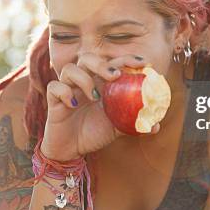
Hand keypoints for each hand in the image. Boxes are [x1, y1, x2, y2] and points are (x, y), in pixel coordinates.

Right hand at [40, 53, 159, 160]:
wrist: (71, 150)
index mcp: (100, 83)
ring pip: (69, 69)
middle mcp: (84, 81)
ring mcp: (68, 89)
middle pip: (88, 58)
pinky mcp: (53, 100)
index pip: (112, 63)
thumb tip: (156, 126)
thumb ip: (134, 124)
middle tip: (115, 76)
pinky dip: (63, 92)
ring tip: (94, 97)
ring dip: (83, 79)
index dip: (126, 59)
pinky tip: (71, 105)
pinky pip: (54, 87)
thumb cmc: (94, 133)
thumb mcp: (117, 129)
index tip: (143, 63)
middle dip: (102, 64)